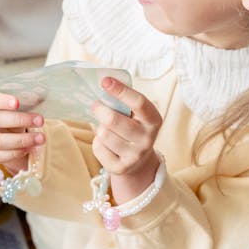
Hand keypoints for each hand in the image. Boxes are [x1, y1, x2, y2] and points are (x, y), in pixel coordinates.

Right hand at [0, 88, 44, 172]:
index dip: (2, 101)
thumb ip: (27, 99)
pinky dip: (14, 153)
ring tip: (40, 138)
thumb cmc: (10, 112)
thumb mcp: (17, 103)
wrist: (1, 131)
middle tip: (40, 121)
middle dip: (20, 120)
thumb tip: (39, 97)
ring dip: (21, 140)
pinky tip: (28, 148)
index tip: (18, 103)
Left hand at [92, 77, 162, 202]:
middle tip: (95, 104)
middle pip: (113, 120)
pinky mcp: (121, 168)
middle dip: (99, 109)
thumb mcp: (136, 114)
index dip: (121, 90)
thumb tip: (104, 84)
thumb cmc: (133, 127)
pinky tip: (106, 143)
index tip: (105, 81)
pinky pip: (99, 148)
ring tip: (105, 127)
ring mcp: (135, 156)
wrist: (139, 161)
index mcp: (154, 120)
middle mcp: (147, 139)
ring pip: (103, 134)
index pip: (138, 102)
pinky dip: (98, 142)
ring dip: (100, 127)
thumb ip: (124, 101)